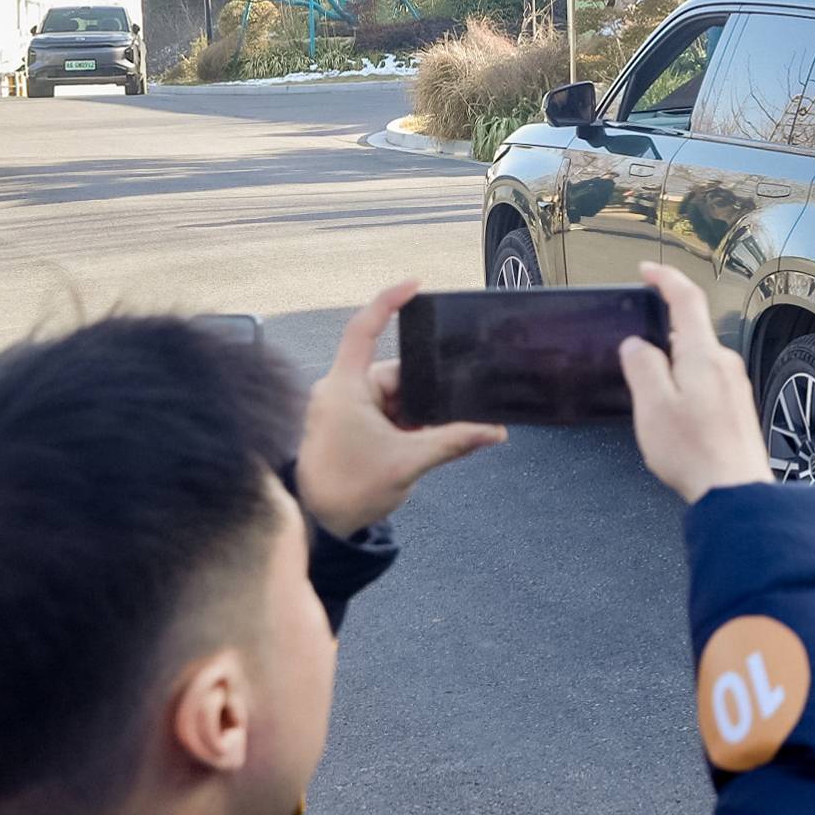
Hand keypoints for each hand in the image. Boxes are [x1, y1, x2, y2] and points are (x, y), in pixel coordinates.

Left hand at [296, 281, 505, 536]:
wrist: (319, 528)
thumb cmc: (348, 491)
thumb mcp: (408, 462)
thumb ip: (454, 440)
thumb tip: (495, 431)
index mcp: (345, 387)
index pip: (363, 329)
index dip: (388, 301)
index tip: (416, 286)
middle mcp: (340, 391)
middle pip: (395, 373)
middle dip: (425, 394)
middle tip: (447, 416)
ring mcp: (343, 408)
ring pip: (394, 396)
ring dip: (415, 415)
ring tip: (424, 442)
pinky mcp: (347, 425)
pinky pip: (385, 412)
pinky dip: (405, 425)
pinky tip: (417, 444)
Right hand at [623, 263, 772, 501]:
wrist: (734, 490)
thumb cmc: (694, 451)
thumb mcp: (652, 406)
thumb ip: (642, 367)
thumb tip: (637, 345)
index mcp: (703, 354)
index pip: (687, 299)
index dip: (665, 280)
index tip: (647, 272)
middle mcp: (724, 363)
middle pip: (691, 331)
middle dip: (662, 334)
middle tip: (636, 350)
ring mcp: (735, 384)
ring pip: (698, 359)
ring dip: (673, 364)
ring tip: (652, 393)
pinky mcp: (737, 406)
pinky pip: (707, 381)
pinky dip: (686, 384)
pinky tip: (675, 412)